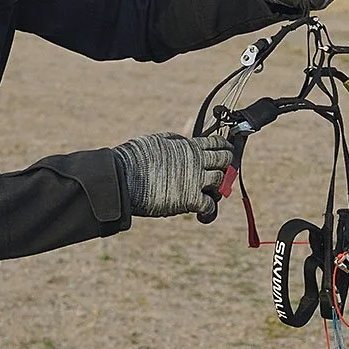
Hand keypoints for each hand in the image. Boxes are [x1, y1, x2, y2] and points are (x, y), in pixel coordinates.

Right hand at [112, 132, 233, 218]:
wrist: (124, 177)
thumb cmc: (135, 158)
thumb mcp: (159, 141)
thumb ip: (177, 142)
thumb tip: (187, 138)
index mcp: (189, 145)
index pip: (217, 143)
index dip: (223, 147)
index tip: (224, 150)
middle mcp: (197, 161)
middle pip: (224, 161)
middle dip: (225, 165)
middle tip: (221, 170)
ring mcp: (195, 181)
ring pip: (220, 182)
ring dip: (217, 187)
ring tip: (211, 191)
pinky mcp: (190, 200)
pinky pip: (209, 205)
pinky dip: (208, 208)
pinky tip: (202, 211)